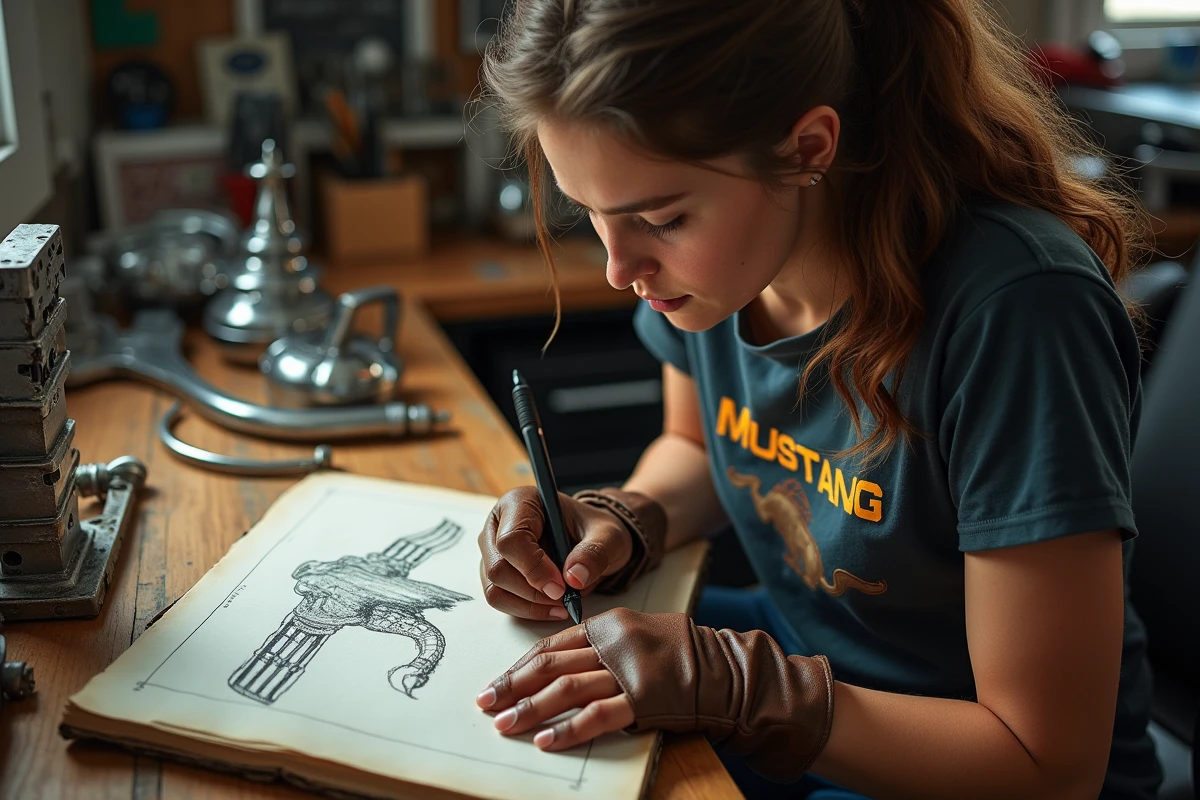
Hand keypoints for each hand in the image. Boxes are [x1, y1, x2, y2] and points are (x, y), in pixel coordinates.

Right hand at [477, 486, 634, 620]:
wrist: (593, 540)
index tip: (561, 586)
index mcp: (521, 502)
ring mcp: (494, 550)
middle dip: (533, 591)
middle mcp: (499, 524)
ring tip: (561, 603)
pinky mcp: (496, 573)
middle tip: (565, 597)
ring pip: (495, 588)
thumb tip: (574, 577)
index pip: (511, 539)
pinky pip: (500, 600)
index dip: (534, 567)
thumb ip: (595, 553)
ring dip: (529, 604)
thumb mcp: (608, 536)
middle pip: (498, 568)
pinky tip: (552, 607)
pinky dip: (526, 610)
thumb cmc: (595, 530)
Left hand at [481, 607, 836, 782]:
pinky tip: (546, 741)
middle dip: (514, 685)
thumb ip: (603, 643)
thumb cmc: (684, 652)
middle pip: (551, 665)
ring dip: (531, 709)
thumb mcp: (639, 633)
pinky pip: (598, 717)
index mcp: (609, 624)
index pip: (553, 644)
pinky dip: (568, 730)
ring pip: (566, 689)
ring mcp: (628, 672)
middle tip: (486, 701)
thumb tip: (562, 664)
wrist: (728, 668)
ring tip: (505, 724)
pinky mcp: (643, 701)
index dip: (521, 665)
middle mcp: (613, 644)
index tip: (499, 680)